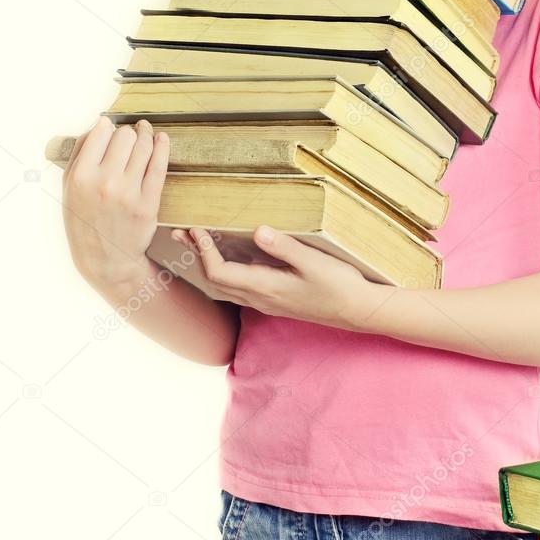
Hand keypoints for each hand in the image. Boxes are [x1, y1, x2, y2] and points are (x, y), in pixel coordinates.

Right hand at [61, 116, 169, 285]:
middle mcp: (105, 182)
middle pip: (125, 136)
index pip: (101, 132)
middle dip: (127, 133)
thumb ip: (79, 154)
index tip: (111, 127)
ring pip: (144, 146)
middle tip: (128, 136)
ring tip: (145, 132)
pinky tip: (162, 139)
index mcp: (81, 177)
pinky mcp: (149, 203)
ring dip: (146, 135)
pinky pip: (159, 165)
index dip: (108, 126)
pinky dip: (163, 147)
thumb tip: (99, 125)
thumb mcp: (69, 188)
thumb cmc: (85, 220)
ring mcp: (129, 193)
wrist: (105, 259)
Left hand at [171, 224, 383, 330]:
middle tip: (180, 232)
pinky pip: (238, 287)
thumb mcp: (314, 263)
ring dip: (207, 264)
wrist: (358, 311)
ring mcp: (266, 302)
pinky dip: (223, 270)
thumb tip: (258, 230)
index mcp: (266, 288)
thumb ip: (285, 247)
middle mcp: (260, 298)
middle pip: (214, 281)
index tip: (196, 227)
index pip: (219, 272)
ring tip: (196, 242)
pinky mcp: (274, 300)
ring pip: (224, 286)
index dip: (203, 251)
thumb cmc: (339, 286)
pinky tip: (229, 256)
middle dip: (195, 256)